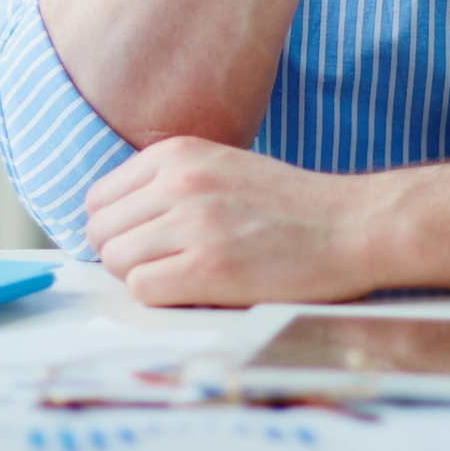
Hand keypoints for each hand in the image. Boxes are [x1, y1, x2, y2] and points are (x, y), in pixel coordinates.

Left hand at [84, 136, 386, 305]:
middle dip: (123, 255)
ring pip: (115, 261)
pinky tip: (195, 290)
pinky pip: (142, 289)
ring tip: (181, 276)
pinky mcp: (208, 268)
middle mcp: (180, 182)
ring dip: (141, 277)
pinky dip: (160, 297)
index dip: (115, 227)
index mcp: (179, 153)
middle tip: (162, 265)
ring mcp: (193, 224)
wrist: (350, 224)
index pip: (99, 197)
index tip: (141, 241)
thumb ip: (171, 184)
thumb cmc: (291, 204)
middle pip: (101, 231)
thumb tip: (118, 222)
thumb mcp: (223, 168)